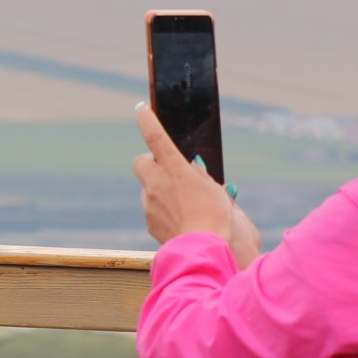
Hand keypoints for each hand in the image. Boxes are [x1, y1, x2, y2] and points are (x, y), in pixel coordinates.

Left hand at [134, 103, 260, 268]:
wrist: (201, 248)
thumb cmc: (215, 217)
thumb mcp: (214, 190)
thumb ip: (200, 176)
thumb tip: (191, 168)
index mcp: (175, 170)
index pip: (156, 138)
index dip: (147, 120)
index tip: (141, 109)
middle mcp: (157, 183)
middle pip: (141, 162)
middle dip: (150, 162)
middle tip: (167, 168)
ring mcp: (149, 202)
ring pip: (148, 187)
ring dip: (160, 188)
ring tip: (184, 202)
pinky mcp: (149, 219)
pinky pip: (153, 208)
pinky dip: (163, 208)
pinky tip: (181, 219)